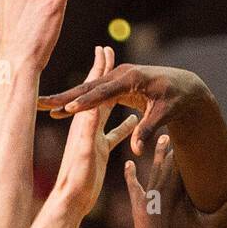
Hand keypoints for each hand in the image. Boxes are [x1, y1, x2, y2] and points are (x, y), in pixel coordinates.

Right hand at [39, 62, 204, 155]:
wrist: (184, 84)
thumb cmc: (176, 98)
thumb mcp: (164, 115)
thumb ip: (147, 130)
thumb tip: (137, 150)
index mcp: (129, 80)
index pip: (102, 94)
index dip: (84, 103)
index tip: (67, 111)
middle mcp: (119, 76)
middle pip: (86, 89)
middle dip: (64, 97)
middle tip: (41, 103)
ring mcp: (116, 80)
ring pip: (86, 90)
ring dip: (65, 98)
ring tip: (44, 104)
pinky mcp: (117, 86)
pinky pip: (94, 95)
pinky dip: (78, 101)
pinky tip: (65, 109)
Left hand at [52, 45, 138, 214]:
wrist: (72, 201)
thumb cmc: (76, 181)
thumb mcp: (83, 154)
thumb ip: (87, 133)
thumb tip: (89, 108)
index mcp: (84, 122)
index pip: (91, 90)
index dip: (98, 70)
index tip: (103, 49)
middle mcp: (87, 125)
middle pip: (95, 93)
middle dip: (101, 72)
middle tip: (106, 50)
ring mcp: (92, 136)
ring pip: (103, 108)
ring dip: (107, 92)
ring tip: (114, 77)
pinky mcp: (99, 149)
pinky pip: (113, 132)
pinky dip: (123, 124)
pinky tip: (133, 118)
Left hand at [124, 135, 226, 227]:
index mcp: (180, 190)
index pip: (185, 162)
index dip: (188, 148)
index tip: (193, 131)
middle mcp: (163, 189)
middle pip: (169, 162)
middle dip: (174, 145)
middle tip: (177, 128)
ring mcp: (149, 197)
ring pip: (153, 170)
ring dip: (156, 155)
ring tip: (161, 139)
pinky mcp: (139, 208)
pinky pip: (134, 186)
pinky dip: (131, 175)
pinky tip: (128, 165)